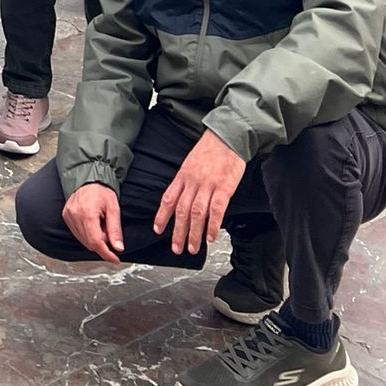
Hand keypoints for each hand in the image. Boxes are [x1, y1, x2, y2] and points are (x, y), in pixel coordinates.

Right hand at [61, 181, 124, 262]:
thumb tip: (118, 248)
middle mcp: (75, 215)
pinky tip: (92, 223)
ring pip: (83, 240)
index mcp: (87, 213)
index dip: (107, 254)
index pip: (96, 242)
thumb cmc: (101, 190)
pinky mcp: (66, 216)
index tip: (115, 259)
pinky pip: (77, 233)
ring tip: (100, 224)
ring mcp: (69, 216)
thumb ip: (115, 230)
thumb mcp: (114, 208)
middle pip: (90, 243)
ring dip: (94, 238)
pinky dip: (87, 234)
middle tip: (108, 229)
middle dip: (102, 243)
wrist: (88, 178)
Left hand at [153, 129, 245, 255]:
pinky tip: (211, 237)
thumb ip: (187, 181)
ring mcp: (207, 185)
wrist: (227, 136)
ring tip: (193, 248)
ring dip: (194, 233)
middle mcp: (192, 181)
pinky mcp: (223, 187)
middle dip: (178, 232)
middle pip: (181, 210)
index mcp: (183, 175)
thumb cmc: (210, 150)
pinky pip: (216, 210)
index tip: (158, 230)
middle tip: (176, 248)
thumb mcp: (191, 163)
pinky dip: (212, 225)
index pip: (168, 198)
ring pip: (196, 213)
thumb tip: (182, 199)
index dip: (162, 216)